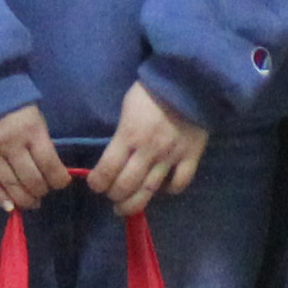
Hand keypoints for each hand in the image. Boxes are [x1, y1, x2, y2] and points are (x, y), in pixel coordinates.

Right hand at [0, 102, 67, 212]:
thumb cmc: (11, 97)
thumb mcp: (33, 112)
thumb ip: (40, 138)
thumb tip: (50, 166)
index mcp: (30, 130)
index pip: (49, 165)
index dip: (59, 179)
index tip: (62, 182)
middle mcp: (10, 144)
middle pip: (30, 179)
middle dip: (42, 191)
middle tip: (45, 193)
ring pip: (10, 184)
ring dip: (24, 198)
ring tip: (31, 203)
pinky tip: (10, 207)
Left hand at [80, 81, 210, 212]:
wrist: (189, 80)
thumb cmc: (152, 89)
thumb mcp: (127, 107)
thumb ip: (123, 133)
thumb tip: (116, 153)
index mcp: (129, 135)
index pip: (107, 169)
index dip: (98, 183)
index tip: (95, 185)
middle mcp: (148, 150)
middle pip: (126, 186)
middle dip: (115, 197)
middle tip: (112, 198)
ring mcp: (171, 156)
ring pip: (150, 190)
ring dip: (135, 203)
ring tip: (127, 207)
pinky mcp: (191, 156)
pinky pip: (180, 183)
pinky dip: (169, 190)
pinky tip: (162, 188)